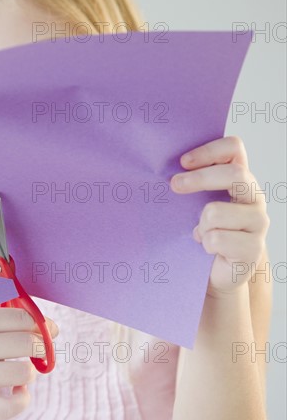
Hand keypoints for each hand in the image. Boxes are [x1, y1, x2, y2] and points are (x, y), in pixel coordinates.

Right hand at [0, 307, 58, 419]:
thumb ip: (17, 320)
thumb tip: (53, 329)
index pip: (25, 318)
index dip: (43, 326)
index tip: (47, 333)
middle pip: (28, 343)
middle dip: (41, 350)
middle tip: (36, 354)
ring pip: (25, 372)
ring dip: (30, 374)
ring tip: (19, 374)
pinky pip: (15, 404)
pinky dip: (22, 400)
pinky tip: (16, 393)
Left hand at [171, 136, 269, 293]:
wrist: (218, 270)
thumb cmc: (205, 230)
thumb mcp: (197, 203)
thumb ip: (191, 184)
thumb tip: (162, 172)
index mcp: (241, 179)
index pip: (234, 148)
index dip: (209, 150)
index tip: (183, 162)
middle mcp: (254, 197)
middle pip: (234, 174)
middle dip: (199, 179)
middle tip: (174, 185)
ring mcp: (258, 223)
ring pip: (217, 212)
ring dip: (201, 224)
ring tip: (202, 232)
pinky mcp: (254, 249)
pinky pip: (217, 239)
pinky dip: (206, 244)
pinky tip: (209, 247)